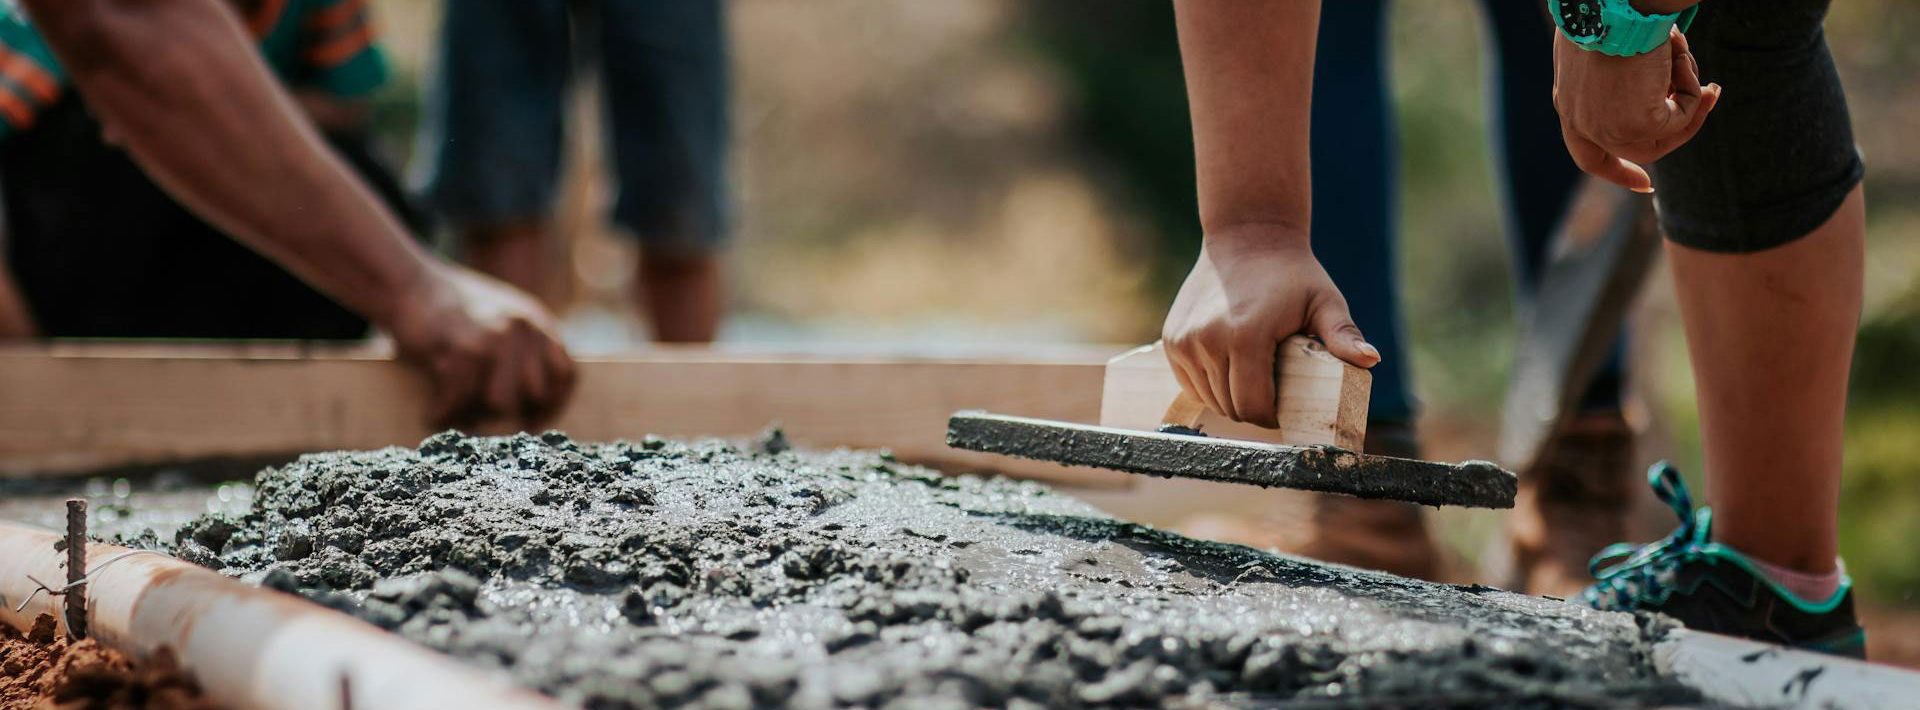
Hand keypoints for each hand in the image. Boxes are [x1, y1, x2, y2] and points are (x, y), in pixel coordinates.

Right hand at [384, 263, 577, 429]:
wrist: (408, 282)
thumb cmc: (450, 310)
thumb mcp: (502, 318)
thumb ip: (524, 349)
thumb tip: (532, 402)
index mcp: (537, 322)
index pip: (566, 374)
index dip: (552, 405)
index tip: (532, 422)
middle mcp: (523, 328)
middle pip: (533, 395)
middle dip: (508, 414)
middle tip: (481, 422)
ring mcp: (495, 336)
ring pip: (500, 402)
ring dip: (475, 415)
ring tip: (455, 416)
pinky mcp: (463, 346)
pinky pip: (460, 398)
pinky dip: (443, 412)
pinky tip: (433, 414)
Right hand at [1162, 227, 1378, 426]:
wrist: (1246, 237)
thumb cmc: (1292, 274)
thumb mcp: (1324, 302)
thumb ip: (1343, 334)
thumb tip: (1370, 359)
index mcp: (1246, 337)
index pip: (1253, 406)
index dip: (1272, 416)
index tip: (1285, 408)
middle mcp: (1208, 341)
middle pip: (1230, 406)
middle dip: (1253, 409)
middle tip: (1272, 394)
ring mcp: (1185, 341)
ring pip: (1209, 398)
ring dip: (1230, 398)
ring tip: (1252, 379)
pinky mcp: (1172, 340)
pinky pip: (1191, 383)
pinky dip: (1208, 385)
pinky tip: (1228, 369)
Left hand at [1553, 27, 1720, 191]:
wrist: (1611, 5)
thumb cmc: (1606, 11)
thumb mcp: (1600, 48)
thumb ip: (1612, 76)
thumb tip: (1643, 80)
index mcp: (1569, 106)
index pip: (1588, 154)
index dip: (1616, 170)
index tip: (1645, 185)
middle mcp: (1583, 124)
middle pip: (1637, 148)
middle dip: (1680, 128)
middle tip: (1709, 94)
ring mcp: (1608, 129)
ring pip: (1665, 134)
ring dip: (1689, 97)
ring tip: (1693, 60)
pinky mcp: (1637, 124)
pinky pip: (1681, 118)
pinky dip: (1690, 87)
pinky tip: (1681, 56)